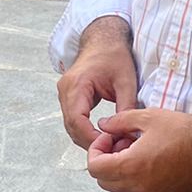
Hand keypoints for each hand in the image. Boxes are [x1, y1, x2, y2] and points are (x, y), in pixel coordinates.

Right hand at [56, 16, 137, 148]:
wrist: (103, 40)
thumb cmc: (114, 56)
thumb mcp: (126, 81)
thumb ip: (126, 107)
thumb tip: (127, 133)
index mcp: (77, 85)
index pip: (77, 120)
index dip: (91, 137)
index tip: (109, 146)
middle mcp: (65, 91)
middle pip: (71, 126)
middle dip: (90, 141)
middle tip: (111, 151)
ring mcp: (64, 94)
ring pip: (71, 126)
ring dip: (87, 137)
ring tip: (109, 144)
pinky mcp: (69, 97)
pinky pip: (73, 120)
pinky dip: (85, 130)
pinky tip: (101, 135)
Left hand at [85, 108, 191, 191]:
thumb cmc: (184, 131)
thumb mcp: (148, 117)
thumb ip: (120, 121)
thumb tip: (104, 125)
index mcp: (131, 166)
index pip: (95, 167)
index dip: (96, 149)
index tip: (110, 136)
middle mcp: (138, 186)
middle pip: (103, 181)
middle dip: (105, 160)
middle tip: (120, 141)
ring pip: (119, 189)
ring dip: (118, 171)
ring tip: (134, 149)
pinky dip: (132, 178)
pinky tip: (146, 159)